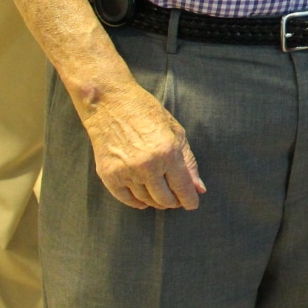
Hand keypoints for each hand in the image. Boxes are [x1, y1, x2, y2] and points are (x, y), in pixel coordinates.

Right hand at [79, 78, 205, 209]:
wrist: (110, 103)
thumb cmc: (146, 113)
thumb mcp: (175, 133)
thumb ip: (188, 163)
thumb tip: (199, 189)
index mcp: (167, 153)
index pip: (183, 188)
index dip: (190, 200)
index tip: (192, 204)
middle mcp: (147, 166)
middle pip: (165, 199)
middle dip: (174, 201)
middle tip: (176, 198)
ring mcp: (126, 172)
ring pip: (147, 200)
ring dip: (156, 201)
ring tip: (161, 193)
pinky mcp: (108, 175)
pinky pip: (126, 199)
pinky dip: (137, 202)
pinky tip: (144, 198)